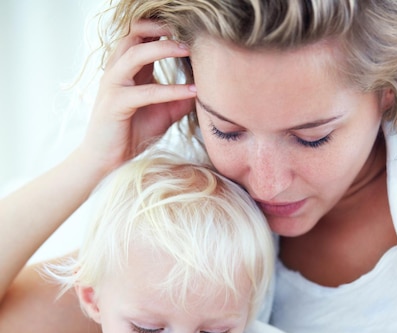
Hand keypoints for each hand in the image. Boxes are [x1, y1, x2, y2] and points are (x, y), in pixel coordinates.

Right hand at [79, 19, 195, 176]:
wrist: (107, 161)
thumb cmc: (133, 134)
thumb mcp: (163, 112)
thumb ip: (180, 98)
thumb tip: (205, 90)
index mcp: (127, 67)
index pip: (141, 33)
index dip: (162, 25)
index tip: (188, 26)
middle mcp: (117, 70)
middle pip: (134, 32)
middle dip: (160, 25)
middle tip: (187, 28)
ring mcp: (113, 85)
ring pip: (135, 54)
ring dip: (163, 48)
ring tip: (188, 49)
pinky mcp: (115, 104)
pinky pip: (146, 91)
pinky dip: (170, 90)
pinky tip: (191, 92)